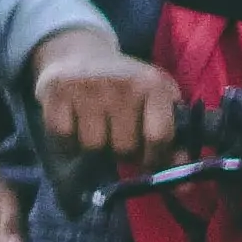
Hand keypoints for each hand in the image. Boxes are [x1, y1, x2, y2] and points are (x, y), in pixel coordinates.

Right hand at [29, 33, 188, 169]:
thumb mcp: (157, 104)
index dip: (154, 158)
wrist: (81, 54)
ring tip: (97, 130)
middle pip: (124, 148)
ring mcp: (87, 86)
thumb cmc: (127, 88)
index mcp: (154, 85)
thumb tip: (184, 187)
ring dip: (94, 148)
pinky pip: (63, 138)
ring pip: (92, 147)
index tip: (148, 161)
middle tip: (118, 138)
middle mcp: (122, 84)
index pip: (158, 137)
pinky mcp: (57, 92)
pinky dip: (67, 141)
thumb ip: (172, 144)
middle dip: (121, 152)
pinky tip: (74, 125)